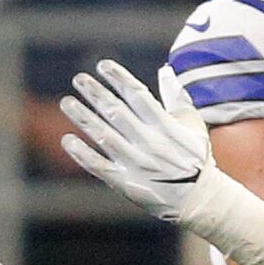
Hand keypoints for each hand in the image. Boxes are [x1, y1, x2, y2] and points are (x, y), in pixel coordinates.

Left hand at [57, 57, 215, 223]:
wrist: (197, 199)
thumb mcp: (192, 124)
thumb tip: (165, 69)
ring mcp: (136, 163)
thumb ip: (176, 97)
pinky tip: (67, 139)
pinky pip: (99, 166)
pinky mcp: (125, 182)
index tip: (103, 65)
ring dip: (83, 118)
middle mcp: (149, 143)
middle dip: (96, 93)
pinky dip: (82, 153)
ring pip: (104, 136)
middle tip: (78, 79)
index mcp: (166, 126)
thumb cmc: (194, 157)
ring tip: (67, 102)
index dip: (119, 78)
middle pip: (117, 112)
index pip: (138, 95)